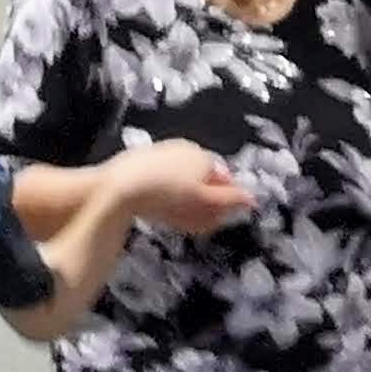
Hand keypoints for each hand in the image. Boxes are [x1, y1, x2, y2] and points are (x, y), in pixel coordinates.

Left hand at [113, 134, 251, 231]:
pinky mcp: (139, 160)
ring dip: (185, 199)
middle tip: (199, 223)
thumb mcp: (205, 202)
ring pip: (181, 179)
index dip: (225, 200)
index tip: (218, 218)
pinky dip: (164, 193)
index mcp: (204, 156)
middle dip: (204, 200)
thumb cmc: (168, 195)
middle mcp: (184, 148)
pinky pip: (161, 178)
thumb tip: (252, 199)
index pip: (225, 179)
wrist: (118, 187)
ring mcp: (160, 152)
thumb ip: (231, 200)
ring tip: (178, 219)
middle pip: (203, 179)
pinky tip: (157, 208)